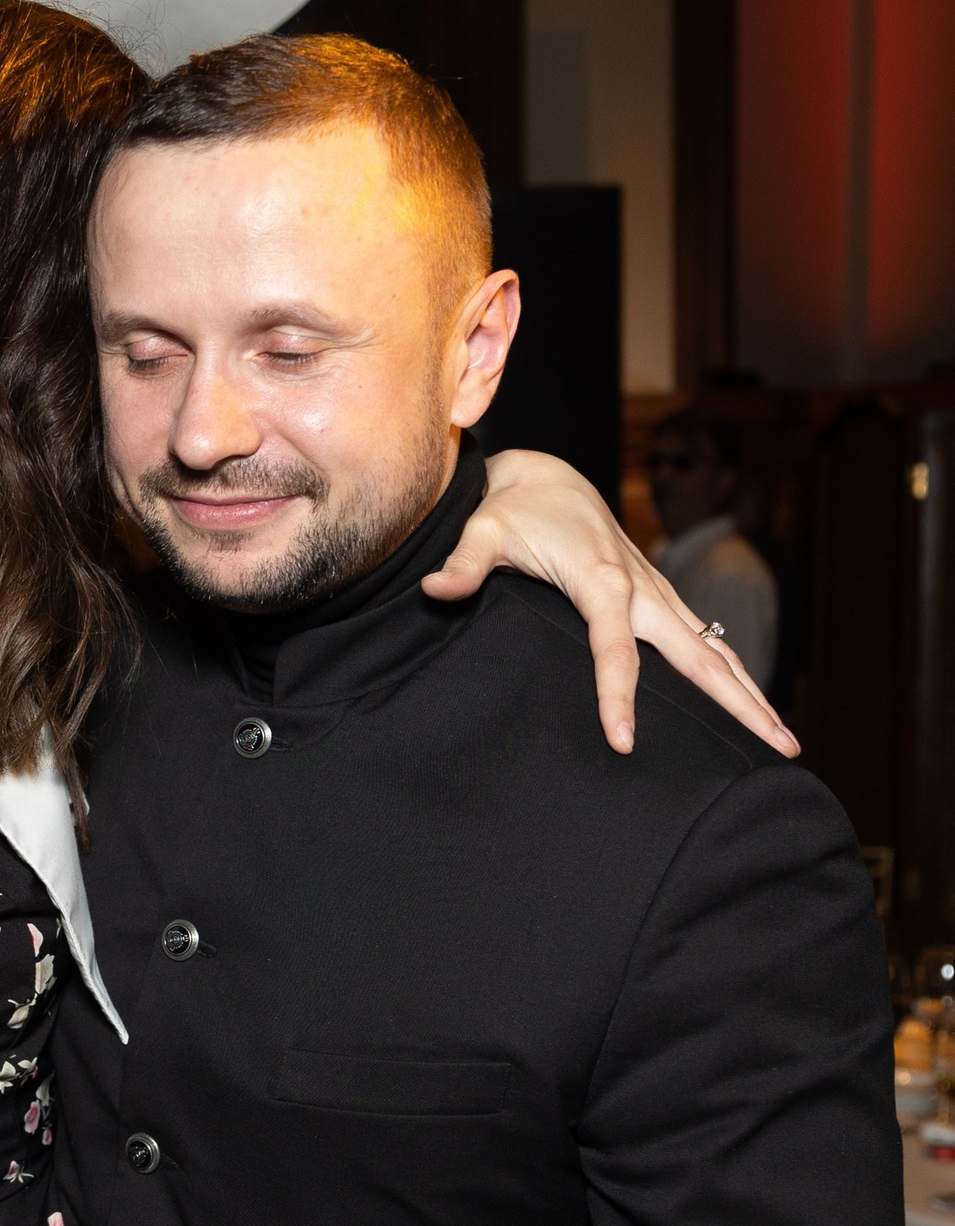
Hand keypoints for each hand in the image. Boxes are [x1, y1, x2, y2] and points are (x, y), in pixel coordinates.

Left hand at [434, 448, 796, 759]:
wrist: (544, 477)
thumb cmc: (513, 508)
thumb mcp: (482, 530)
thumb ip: (463, 565)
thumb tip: (437, 587)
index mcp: (602, 581)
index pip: (615, 650)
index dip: (618, 696)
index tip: (624, 742)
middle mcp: (641, 589)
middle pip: (697, 658)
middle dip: (738, 704)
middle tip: (779, 748)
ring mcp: (657, 595)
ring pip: (713, 653)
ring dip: (751, 695)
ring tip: (787, 742)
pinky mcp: (659, 600)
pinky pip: (704, 645)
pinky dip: (732, 676)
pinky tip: (753, 710)